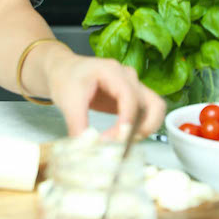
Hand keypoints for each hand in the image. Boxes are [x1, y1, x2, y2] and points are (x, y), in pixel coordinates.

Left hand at [46, 50, 165, 138]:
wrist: (63, 71)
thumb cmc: (65, 79)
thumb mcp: (67, 100)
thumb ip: (77, 124)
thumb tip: (86, 148)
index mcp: (111, 71)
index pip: (130, 96)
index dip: (127, 120)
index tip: (117, 140)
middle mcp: (128, 77)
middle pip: (151, 103)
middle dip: (142, 127)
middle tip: (124, 144)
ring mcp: (133, 86)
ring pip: (155, 109)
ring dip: (146, 129)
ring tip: (125, 142)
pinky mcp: (133, 98)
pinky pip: (147, 113)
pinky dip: (141, 128)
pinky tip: (123, 138)